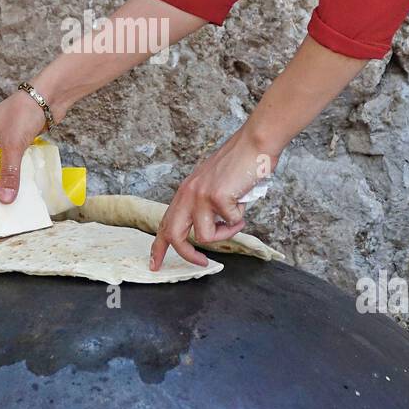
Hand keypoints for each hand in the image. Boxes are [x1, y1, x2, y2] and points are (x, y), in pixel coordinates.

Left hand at [149, 125, 275, 269]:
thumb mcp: (211, 185)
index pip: (165, 223)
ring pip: (206, 235)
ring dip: (226, 232)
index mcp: (184, 192)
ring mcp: (201, 195)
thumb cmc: (239, 164)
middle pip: (175, 235)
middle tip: (203, 262)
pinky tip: (243, 199)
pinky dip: (240, 216)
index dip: (158, 247)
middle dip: (188, 255)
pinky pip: (230, 223)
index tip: (154, 264)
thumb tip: (212, 229)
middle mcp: (188, 194)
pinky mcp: (217, 197)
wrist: (254, 143)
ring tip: (237, 217)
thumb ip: (205, 206)